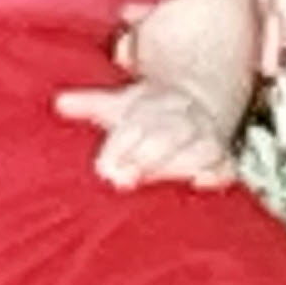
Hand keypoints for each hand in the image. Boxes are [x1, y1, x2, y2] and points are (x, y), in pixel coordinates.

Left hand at [54, 78, 237, 190]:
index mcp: (154, 105)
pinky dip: (217, 174)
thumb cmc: (147, 112)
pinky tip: (201, 183)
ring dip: (178, 165)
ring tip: (157, 183)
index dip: (120, 146)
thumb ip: (89, 105)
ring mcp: (203, 137)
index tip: (104, 168)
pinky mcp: (221, 158)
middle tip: (122, 179)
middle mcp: (180, 120)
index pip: (135, 124)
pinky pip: (225, 166)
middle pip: (166, 135)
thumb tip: (60, 102)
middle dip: (146, 156)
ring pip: (199, 148)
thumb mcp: (118, 105)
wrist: (194, 101)